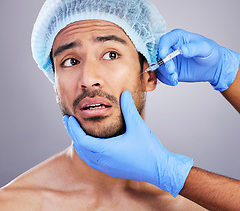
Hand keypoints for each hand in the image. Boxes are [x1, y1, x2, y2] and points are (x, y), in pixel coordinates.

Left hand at [63, 90, 192, 196]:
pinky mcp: (112, 170)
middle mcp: (104, 161)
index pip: (81, 139)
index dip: (73, 129)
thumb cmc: (149, 149)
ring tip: (77, 132)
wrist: (159, 169)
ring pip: (86, 156)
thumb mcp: (138, 125)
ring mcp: (107, 167)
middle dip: (73, 133)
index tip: (69, 119)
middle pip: (80, 148)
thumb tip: (124, 93)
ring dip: (79, 143)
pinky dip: (87, 151)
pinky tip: (91, 146)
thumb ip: (129, 108)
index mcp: (107, 150)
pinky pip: (93, 161)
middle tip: (69, 122)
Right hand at [157, 29, 239, 90]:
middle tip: (172, 70)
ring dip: (165, 73)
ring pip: (160, 66)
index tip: (164, 55)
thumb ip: (194, 48)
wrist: (213, 67)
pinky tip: (174, 81)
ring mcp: (169, 60)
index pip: (165, 40)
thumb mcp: (206, 48)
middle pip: (159, 54)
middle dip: (164, 64)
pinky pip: (163, 75)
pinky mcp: (170, 70)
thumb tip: (182, 50)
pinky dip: (166, 79)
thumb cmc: (210, 53)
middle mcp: (170, 48)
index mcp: (178, 37)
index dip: (162, 47)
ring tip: (175, 77)